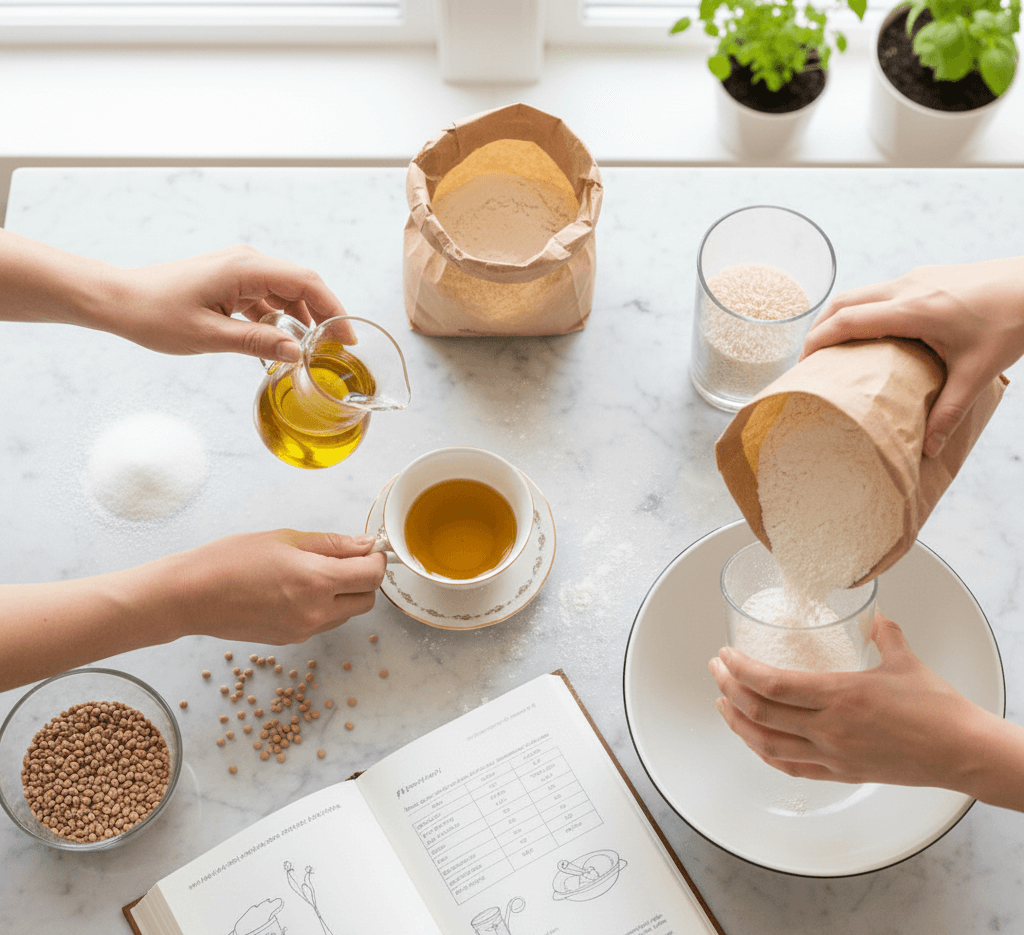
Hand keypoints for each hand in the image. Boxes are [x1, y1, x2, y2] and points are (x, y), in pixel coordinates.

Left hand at [107, 244, 350, 360]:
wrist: (118, 299)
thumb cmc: (154, 313)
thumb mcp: (209, 336)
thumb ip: (258, 342)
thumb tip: (297, 352)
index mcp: (244, 269)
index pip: (306, 283)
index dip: (333, 309)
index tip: (347, 338)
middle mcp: (246, 262)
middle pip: (301, 286)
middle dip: (323, 317)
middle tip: (335, 350)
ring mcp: (239, 270)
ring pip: (286, 293)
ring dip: (300, 320)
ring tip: (309, 352)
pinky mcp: (231, 281)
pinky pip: (267, 298)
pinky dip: (279, 319)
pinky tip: (278, 344)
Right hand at [165, 530, 385, 643]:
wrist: (190, 596)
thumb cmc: (231, 560)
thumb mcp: (286, 539)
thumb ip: (332, 544)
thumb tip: (365, 544)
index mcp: (317, 581)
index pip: (372, 575)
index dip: (377, 559)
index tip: (370, 548)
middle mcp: (316, 612)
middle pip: (366, 599)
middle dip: (364, 578)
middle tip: (345, 559)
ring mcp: (303, 630)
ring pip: (347, 614)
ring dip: (345, 594)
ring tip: (315, 571)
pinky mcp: (291, 639)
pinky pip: (324, 623)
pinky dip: (324, 607)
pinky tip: (299, 589)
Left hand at [708, 612, 987, 788]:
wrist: (962, 752)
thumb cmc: (937, 709)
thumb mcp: (903, 659)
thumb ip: (883, 632)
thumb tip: (872, 615)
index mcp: (840, 695)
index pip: (772, 684)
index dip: (740, 670)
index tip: (725, 655)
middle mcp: (829, 728)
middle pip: (760, 712)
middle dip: (728, 690)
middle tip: (715, 671)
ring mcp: (833, 755)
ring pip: (767, 744)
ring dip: (738, 723)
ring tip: (722, 705)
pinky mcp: (842, 773)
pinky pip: (791, 766)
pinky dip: (765, 753)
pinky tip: (754, 741)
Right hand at [800, 257, 1023, 456]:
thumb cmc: (1014, 320)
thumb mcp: (977, 372)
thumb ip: (949, 411)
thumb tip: (927, 447)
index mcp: (913, 309)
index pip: (846, 320)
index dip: (817, 340)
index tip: (803, 363)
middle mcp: (907, 287)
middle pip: (843, 301)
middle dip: (820, 328)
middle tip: (812, 359)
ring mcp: (917, 277)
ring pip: (861, 292)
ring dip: (841, 317)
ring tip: (838, 349)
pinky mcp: (927, 276)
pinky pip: (881, 291)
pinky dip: (865, 310)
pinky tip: (876, 334)